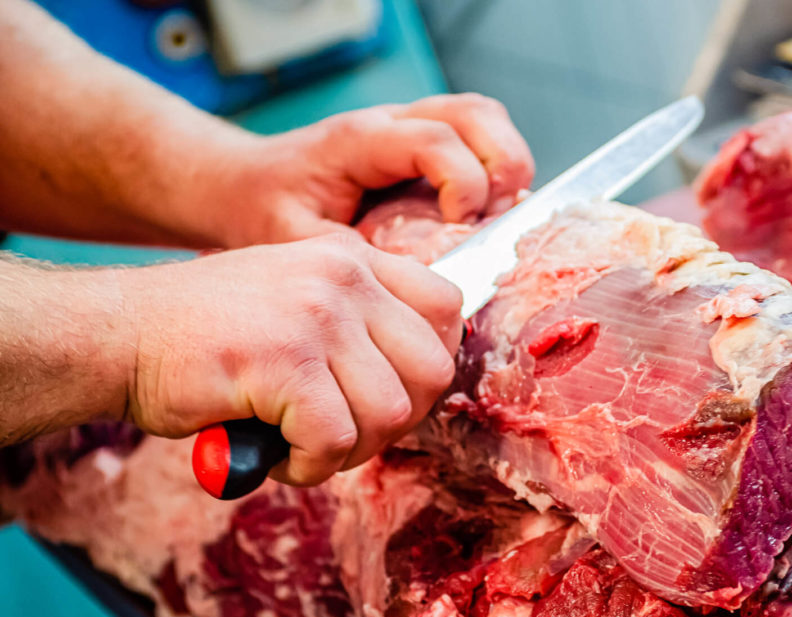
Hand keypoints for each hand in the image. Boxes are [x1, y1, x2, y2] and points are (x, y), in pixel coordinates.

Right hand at [122, 231, 462, 484]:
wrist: (117, 333)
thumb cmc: (206, 334)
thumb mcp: (297, 302)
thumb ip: (358, 326)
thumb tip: (418, 387)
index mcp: (354, 260)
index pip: (446, 307)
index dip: (428, 365)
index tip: (388, 394)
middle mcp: (344, 278)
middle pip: (433, 369)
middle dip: (399, 420)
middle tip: (348, 434)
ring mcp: (316, 315)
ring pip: (389, 412)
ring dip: (352, 450)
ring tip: (305, 447)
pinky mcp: (283, 360)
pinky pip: (335, 440)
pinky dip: (311, 466)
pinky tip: (278, 455)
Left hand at [206, 93, 533, 248]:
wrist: (246, 185)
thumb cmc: (267, 210)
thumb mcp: (295, 242)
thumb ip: (349, 262)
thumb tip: (405, 289)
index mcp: (359, 141)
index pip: (434, 140)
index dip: (463, 182)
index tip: (461, 226)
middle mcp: (391, 124)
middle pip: (474, 114)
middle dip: (503, 163)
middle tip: (498, 216)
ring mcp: (410, 129)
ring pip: (484, 118)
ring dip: (507, 161)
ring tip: (500, 213)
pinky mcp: (422, 145)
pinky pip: (478, 137)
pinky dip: (496, 168)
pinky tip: (486, 210)